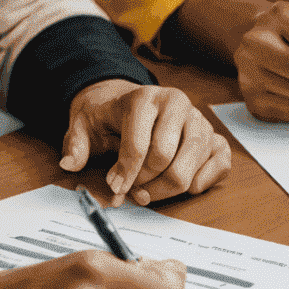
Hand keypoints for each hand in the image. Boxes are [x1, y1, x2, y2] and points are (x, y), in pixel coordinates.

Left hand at [59, 80, 231, 204]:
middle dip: (144, 183)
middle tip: (131, 191)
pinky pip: (218, 165)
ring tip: (148, 191)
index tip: (115, 188)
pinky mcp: (215, 137)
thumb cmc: (109, 118)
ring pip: (189, 168)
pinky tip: (180, 185)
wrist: (135, 104)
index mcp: (146, 98)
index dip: (125, 174)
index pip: (140, 145)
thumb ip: (76, 144)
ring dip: (166, 189)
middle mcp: (178, 104)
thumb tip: (69, 164)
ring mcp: (200, 121)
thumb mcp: (83, 125)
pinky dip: (200, 182)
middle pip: (165, 158)